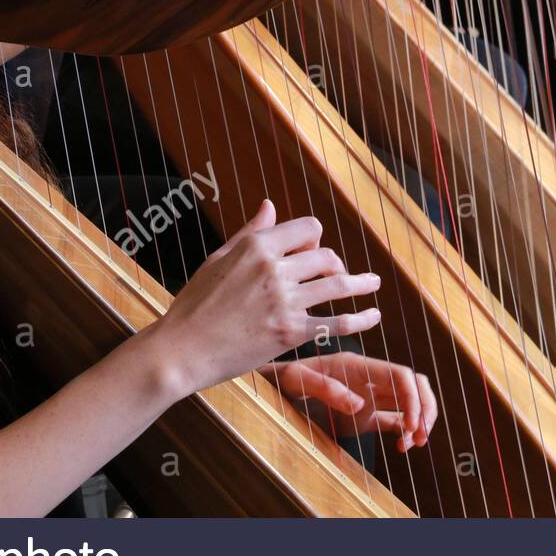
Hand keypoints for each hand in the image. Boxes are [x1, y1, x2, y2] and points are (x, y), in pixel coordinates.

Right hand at [154, 200, 382, 397]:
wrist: (181, 350)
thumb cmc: (194, 304)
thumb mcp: (219, 259)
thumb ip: (250, 232)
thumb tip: (270, 205)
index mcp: (257, 246)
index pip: (308, 228)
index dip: (315, 238)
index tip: (313, 251)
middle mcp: (273, 269)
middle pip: (325, 255)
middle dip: (336, 264)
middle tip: (340, 274)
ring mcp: (284, 301)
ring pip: (338, 285)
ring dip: (362, 283)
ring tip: (374, 283)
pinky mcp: (290, 333)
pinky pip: (336, 323)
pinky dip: (360, 320)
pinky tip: (373, 317)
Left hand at [261, 351, 438, 451]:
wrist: (273, 390)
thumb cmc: (283, 379)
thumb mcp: (296, 380)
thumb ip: (325, 388)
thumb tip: (359, 403)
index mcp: (358, 365)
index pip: (400, 374)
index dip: (413, 397)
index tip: (412, 424)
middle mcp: (369, 378)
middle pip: (414, 385)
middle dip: (426, 409)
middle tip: (421, 436)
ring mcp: (369, 397)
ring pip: (410, 403)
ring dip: (420, 421)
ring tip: (414, 444)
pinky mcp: (365, 415)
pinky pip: (395, 420)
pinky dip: (405, 432)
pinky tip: (402, 447)